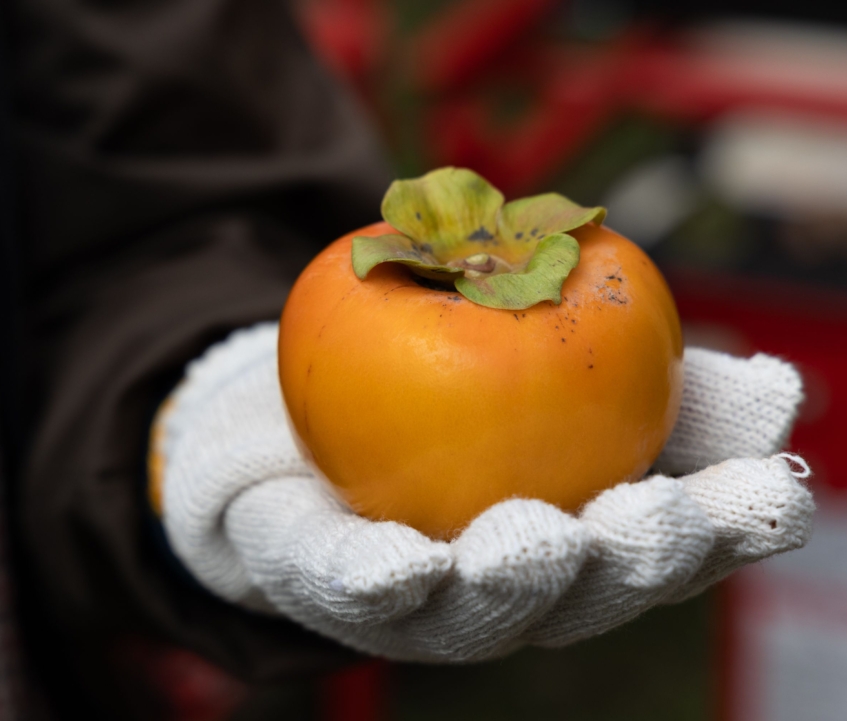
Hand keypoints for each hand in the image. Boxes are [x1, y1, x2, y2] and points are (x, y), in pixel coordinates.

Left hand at [154, 324, 812, 661]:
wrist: (323, 412)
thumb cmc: (463, 392)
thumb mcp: (566, 363)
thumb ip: (658, 383)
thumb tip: (780, 394)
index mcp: (574, 543)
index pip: (660, 546)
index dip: (721, 531)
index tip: (772, 494)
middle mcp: (507, 587)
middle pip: (579, 594)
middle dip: (622, 565)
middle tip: (653, 515)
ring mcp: (418, 600)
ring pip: (474, 611)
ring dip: (512, 581)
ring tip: (535, 540)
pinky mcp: (326, 586)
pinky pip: (348, 590)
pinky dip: (376, 582)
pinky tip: (400, 565)